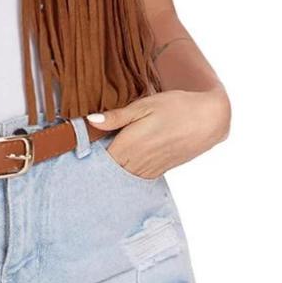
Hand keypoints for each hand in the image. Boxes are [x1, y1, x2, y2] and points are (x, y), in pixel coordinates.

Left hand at [86, 86, 230, 178]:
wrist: (209, 119)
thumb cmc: (176, 107)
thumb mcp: (144, 105)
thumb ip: (116, 117)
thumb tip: (89, 120)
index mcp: (128, 146)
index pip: (96, 160)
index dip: (84, 155)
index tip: (73, 147)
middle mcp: (136, 163)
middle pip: (106, 171)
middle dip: (94, 164)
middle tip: (79, 155)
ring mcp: (148, 170)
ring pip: (120, 176)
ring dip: (109, 170)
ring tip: (99, 158)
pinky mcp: (158, 172)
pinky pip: (134, 177)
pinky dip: (124, 172)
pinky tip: (121, 161)